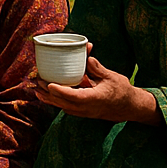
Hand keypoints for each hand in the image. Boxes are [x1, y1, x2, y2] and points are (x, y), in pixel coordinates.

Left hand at [34, 53, 159, 124]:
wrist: (130, 108)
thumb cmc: (122, 91)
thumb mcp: (112, 76)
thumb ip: (97, 68)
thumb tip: (87, 55)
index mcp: (96, 98)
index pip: (75, 97)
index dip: (61, 91)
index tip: (49, 84)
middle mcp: (88, 108)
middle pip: (64, 103)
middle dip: (48, 93)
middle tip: (37, 81)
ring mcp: (85, 112)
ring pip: (63, 107)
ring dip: (49, 99)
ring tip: (36, 89)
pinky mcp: (83, 112)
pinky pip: (66, 108)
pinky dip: (56, 101)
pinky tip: (46, 95)